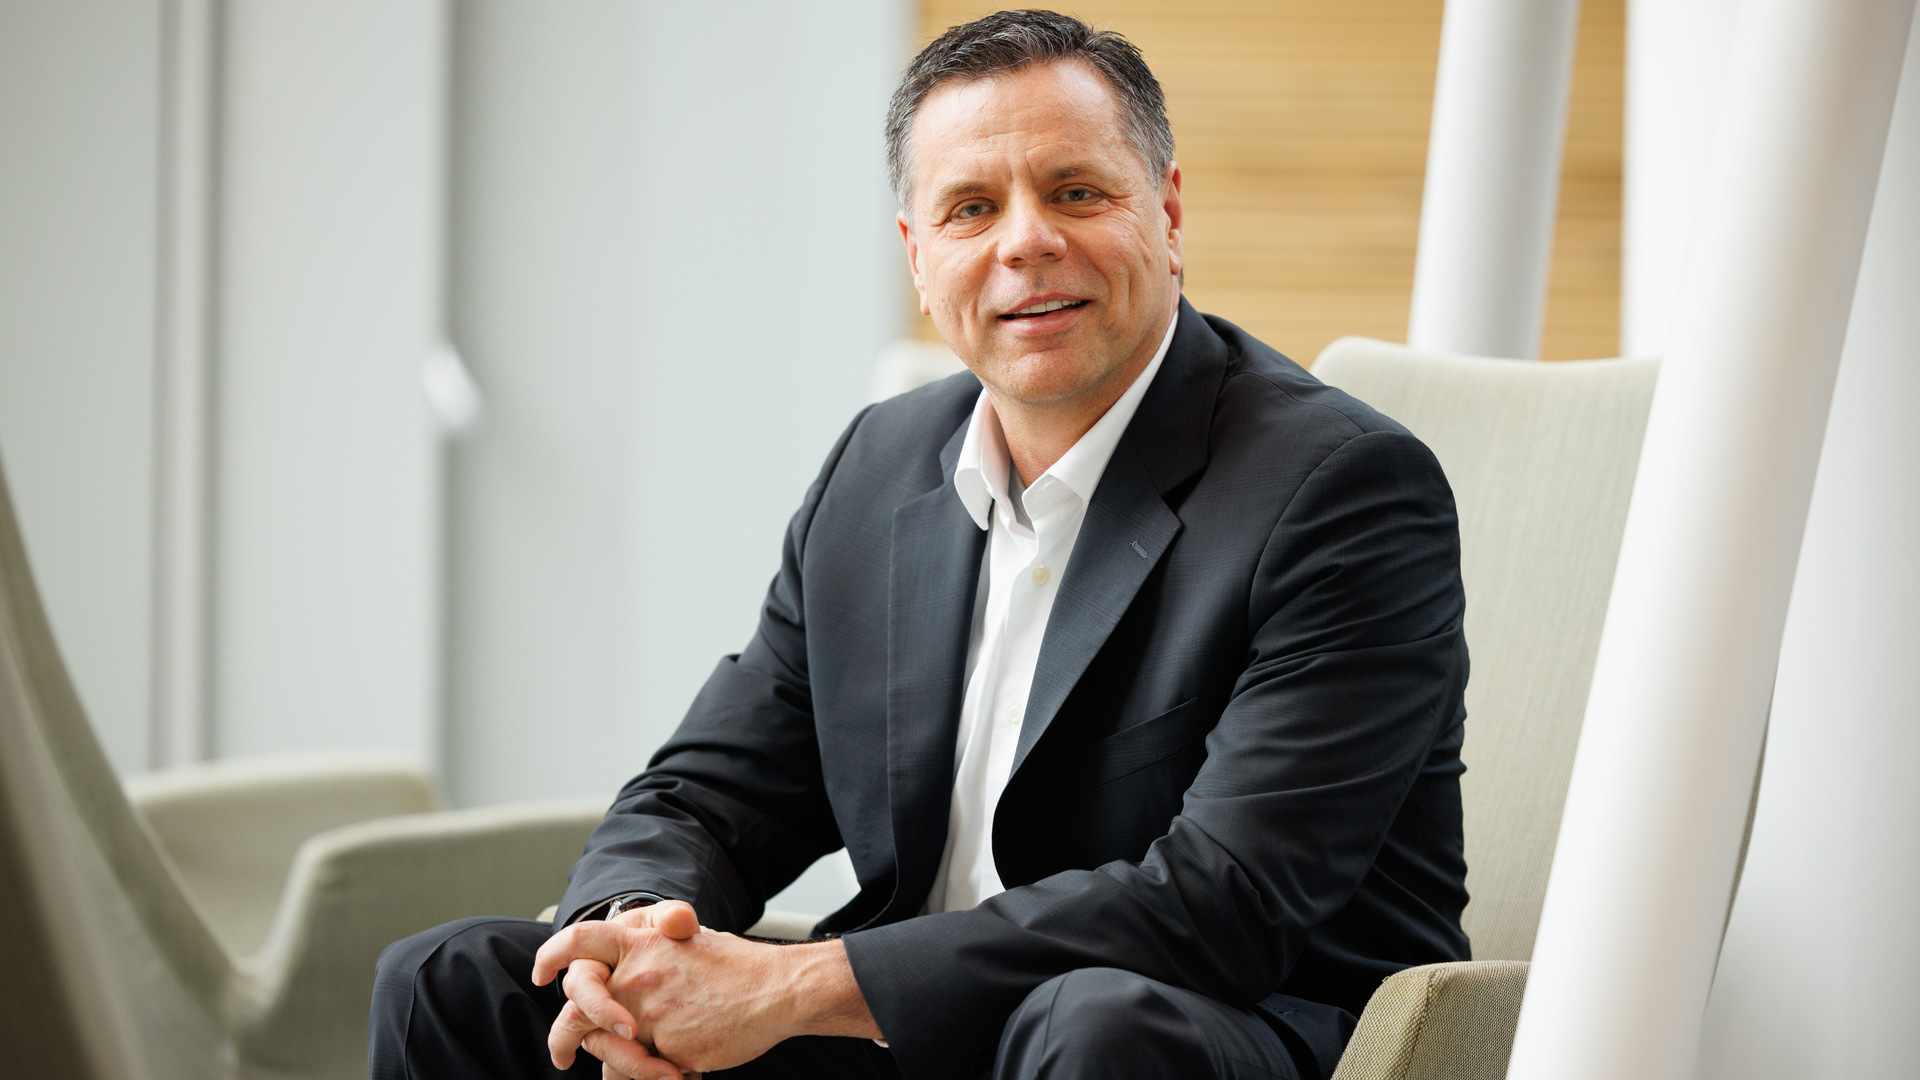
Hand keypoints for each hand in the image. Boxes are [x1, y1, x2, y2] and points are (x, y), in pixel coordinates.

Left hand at [533, 901, 880, 1075]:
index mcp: (642, 944)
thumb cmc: (738, 968)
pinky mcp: (667, 1048)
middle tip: (562, 1054)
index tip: (542, 975)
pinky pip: (644, 1072)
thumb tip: (620, 992)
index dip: (553, 956)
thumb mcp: (688, 946)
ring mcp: (650, 1014)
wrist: (779, 988)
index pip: (581, 941)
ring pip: (610, 1052)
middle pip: (579, 1010)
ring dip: (618, 1065)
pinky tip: (682, 1067)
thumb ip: (648, 963)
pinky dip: (656, 1075)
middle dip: (563, 1038)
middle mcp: (637, 976)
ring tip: (645, 1068)